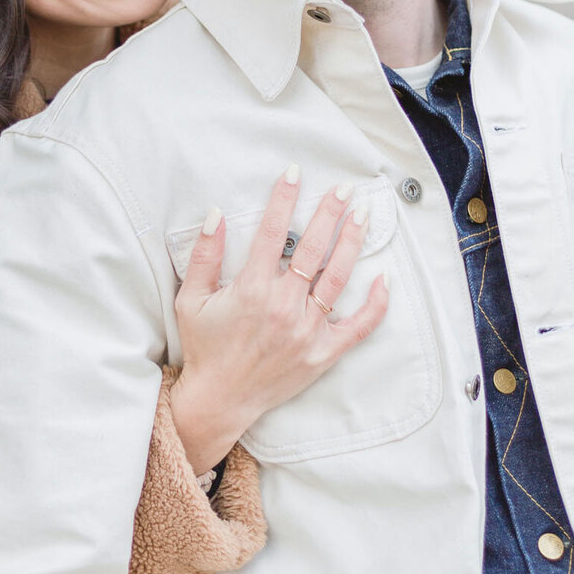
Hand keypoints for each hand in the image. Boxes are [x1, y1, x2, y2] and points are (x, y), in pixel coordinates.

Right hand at [170, 167, 389, 473]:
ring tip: (362, 216)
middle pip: (314, 249)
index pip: (272, 232)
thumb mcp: (190, 299)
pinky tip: (383, 279)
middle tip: (344, 188)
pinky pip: (357, 327)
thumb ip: (203, 255)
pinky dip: (374, 304)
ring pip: (337, 278)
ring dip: (352, 243)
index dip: (284, 199)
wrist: (219, 400)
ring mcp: (307, 330)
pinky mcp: (322, 353)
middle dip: (330, 212)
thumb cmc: (205, 347)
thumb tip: (216, 214)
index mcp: (252, 290)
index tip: (295, 173)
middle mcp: (284, 306)